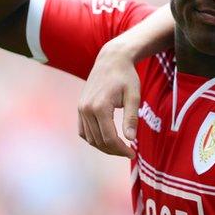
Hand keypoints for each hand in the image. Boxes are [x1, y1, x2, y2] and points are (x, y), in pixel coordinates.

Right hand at [77, 40, 140, 157]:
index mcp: (100, 107)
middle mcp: (86, 109)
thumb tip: (131, 139)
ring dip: (104, 146)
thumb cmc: (126, 77)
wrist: (111, 60)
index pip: (109, 138)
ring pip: (90, 138)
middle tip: (128, 152)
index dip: (121, 149)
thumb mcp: (134, 96)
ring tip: (119, 147)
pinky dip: (93, 139)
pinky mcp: (79, 108)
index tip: (133, 153)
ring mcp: (81, 109)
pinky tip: (106, 140)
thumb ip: (131, 118)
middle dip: (114, 150)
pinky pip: (83, 131)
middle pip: (99, 141)